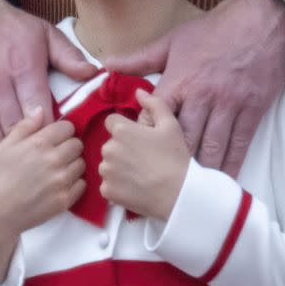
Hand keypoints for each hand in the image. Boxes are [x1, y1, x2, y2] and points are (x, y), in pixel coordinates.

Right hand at [0, 0, 97, 165]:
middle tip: (41, 166)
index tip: (57, 145)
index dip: (49, 131)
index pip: (39, 110)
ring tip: (19, 174)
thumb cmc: (9, 26)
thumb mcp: (44, 33)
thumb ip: (68, 56)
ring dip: (5, 156)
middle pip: (15, 127)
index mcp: (21, 67)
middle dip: (29, 150)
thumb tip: (92, 74)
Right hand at [0, 109, 84, 280]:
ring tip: (58, 170)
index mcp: (40, 143)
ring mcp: (61, 181)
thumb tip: (41, 110)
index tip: (55, 139)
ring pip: (81, 163)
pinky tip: (60, 185)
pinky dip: (74, 183)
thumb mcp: (5, 146)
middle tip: (56, 155)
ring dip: (72, 165)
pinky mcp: (65, 200)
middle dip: (69, 146)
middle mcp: (54, 160)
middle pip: (78, 144)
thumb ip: (25, 125)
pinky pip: (82, 184)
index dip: (62, 132)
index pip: (68, 127)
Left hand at [100, 90, 189, 219]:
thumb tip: (137, 91)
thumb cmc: (175, 157)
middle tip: (143, 158)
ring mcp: (106, 172)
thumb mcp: (170, 124)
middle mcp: (108, 149)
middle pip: (110, 144)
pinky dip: (117, 186)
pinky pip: (108, 184)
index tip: (138, 139)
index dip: (125, 128)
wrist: (178, 194)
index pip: (111, 122)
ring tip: (140, 174)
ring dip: (118, 167)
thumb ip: (153, 103)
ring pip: (108, 165)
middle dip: (122, 148)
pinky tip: (135, 187)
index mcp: (121, 130)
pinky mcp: (106, 191)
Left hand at [105, 0, 284, 175]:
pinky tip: (222, 180)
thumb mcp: (173, 40)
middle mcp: (203, 96)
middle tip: (162, 185)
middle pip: (183, 139)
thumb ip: (141, 58)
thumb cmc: (213, 29)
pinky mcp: (252, 110)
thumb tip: (107, 66)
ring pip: (212, 147)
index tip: (138, 157)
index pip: (156, 117)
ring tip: (189, 191)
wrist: (260, 20)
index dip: (146, 139)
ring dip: (200, 171)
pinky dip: (230, 165)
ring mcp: (229, 105)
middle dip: (172, 164)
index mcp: (180, 80)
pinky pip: (239, 144)